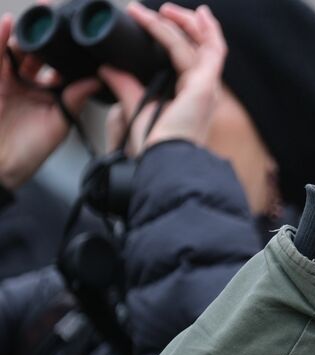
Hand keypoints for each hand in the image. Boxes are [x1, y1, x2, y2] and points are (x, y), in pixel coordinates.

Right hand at [0, 14, 98, 188]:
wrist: (2, 167)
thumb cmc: (30, 150)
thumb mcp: (59, 122)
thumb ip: (75, 99)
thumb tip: (96, 80)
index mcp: (50, 90)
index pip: (60, 63)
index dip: (69, 49)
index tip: (82, 34)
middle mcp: (30, 81)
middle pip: (39, 51)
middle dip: (48, 35)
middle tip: (59, 17)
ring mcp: (9, 79)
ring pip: (18, 49)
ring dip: (28, 35)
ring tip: (39, 20)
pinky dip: (1, 39)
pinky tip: (8, 23)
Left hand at [100, 2, 226, 155]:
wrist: (164, 161)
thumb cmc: (155, 146)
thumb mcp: (136, 108)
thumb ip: (126, 85)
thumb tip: (108, 67)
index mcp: (195, 96)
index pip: (197, 59)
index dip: (185, 38)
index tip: (166, 22)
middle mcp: (206, 90)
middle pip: (206, 48)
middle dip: (190, 25)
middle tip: (167, 9)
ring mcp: (208, 87)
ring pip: (204, 44)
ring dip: (184, 22)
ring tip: (163, 9)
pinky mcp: (203, 86)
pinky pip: (194, 50)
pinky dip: (178, 31)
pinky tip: (160, 19)